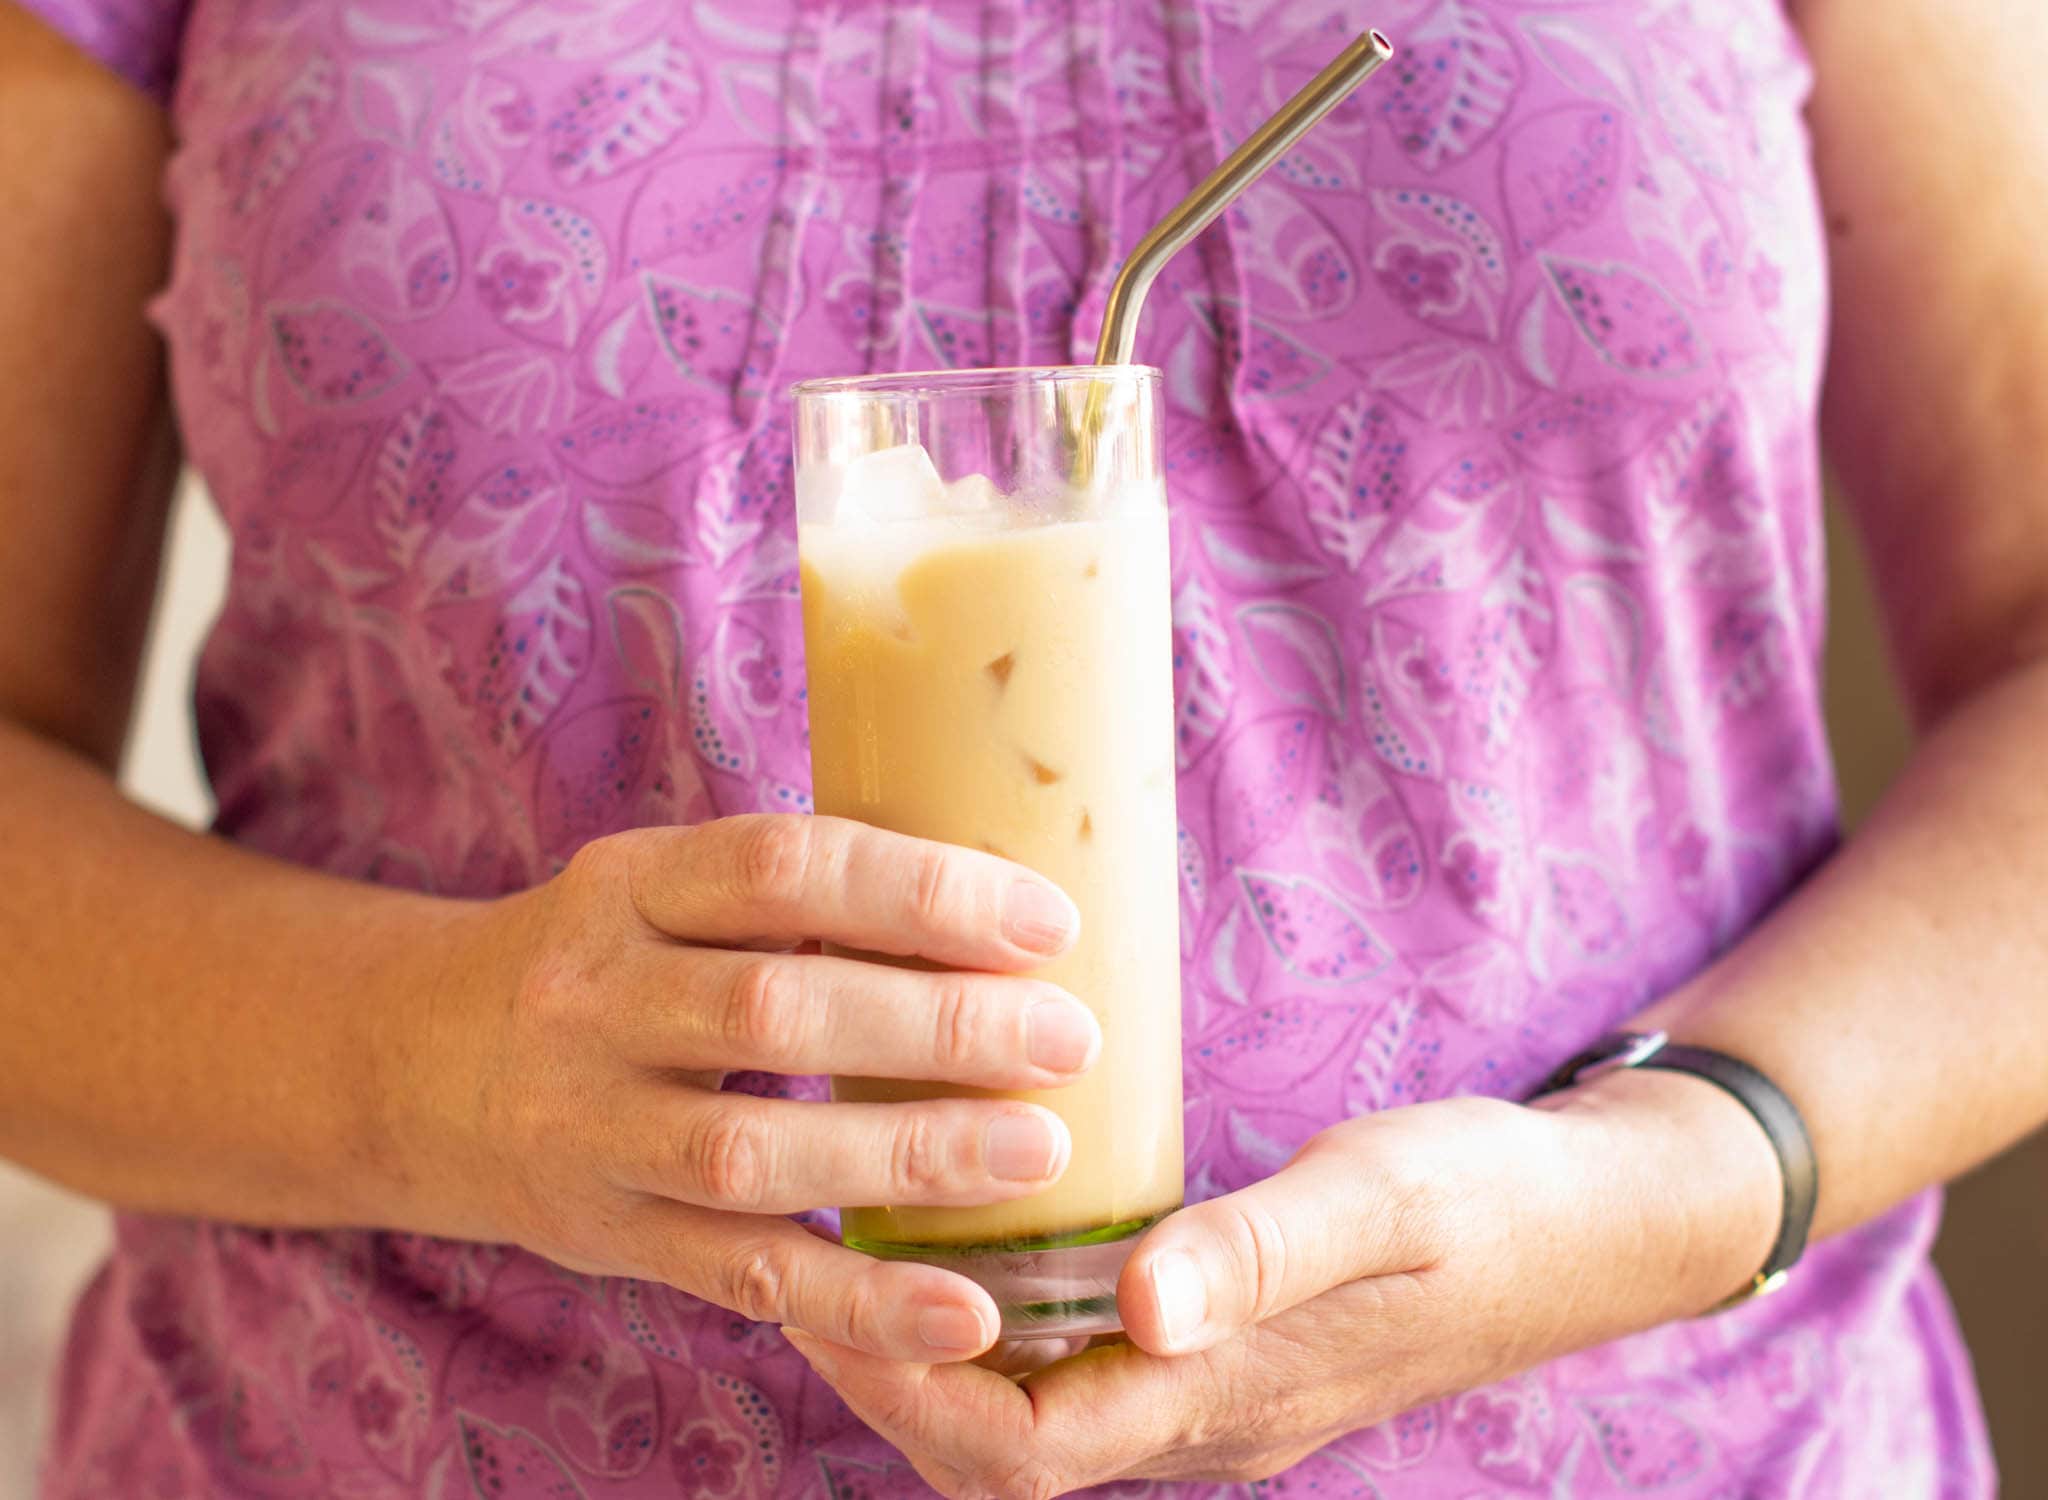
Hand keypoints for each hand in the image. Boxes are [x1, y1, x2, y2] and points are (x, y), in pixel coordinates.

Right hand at [379, 814, 1099, 1364]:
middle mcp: (592, 999)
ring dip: (909, 1155)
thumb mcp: (658, 891)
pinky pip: (738, 1276)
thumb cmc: (600, 964)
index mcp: (626, 885)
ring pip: (753, 1151)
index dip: (921, 892)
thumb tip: (1004, 900)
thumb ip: (790, 896)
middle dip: (939, 1023)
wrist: (408, 1066)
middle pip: (775, 1011)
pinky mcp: (606, 1236)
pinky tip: (960, 1313)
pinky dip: (857, 1303)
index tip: (1047, 921)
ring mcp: (589, 1128)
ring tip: (1038, 1153)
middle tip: (1071, 1038)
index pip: (783, 867)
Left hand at [783, 1071, 1780, 1494]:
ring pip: (1031, 1408)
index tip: (824, 1282)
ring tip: (867, 1234)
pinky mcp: (1224, 1349)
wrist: (1586, 1225)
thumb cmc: (1481, 1200)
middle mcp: (1196, 1418)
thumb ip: (1258, 1253)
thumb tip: (1132, 1305)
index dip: (899, 1385)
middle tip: (812, 1255)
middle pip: (997, 1446)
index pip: (1012, 1450)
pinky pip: (1080, 1364)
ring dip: (937, 1345)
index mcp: (1218, 1397)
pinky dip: (1007, 1316)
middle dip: (888, 1372)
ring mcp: (1210, 1391)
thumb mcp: (1375, 1202)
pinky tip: (983, 1229)